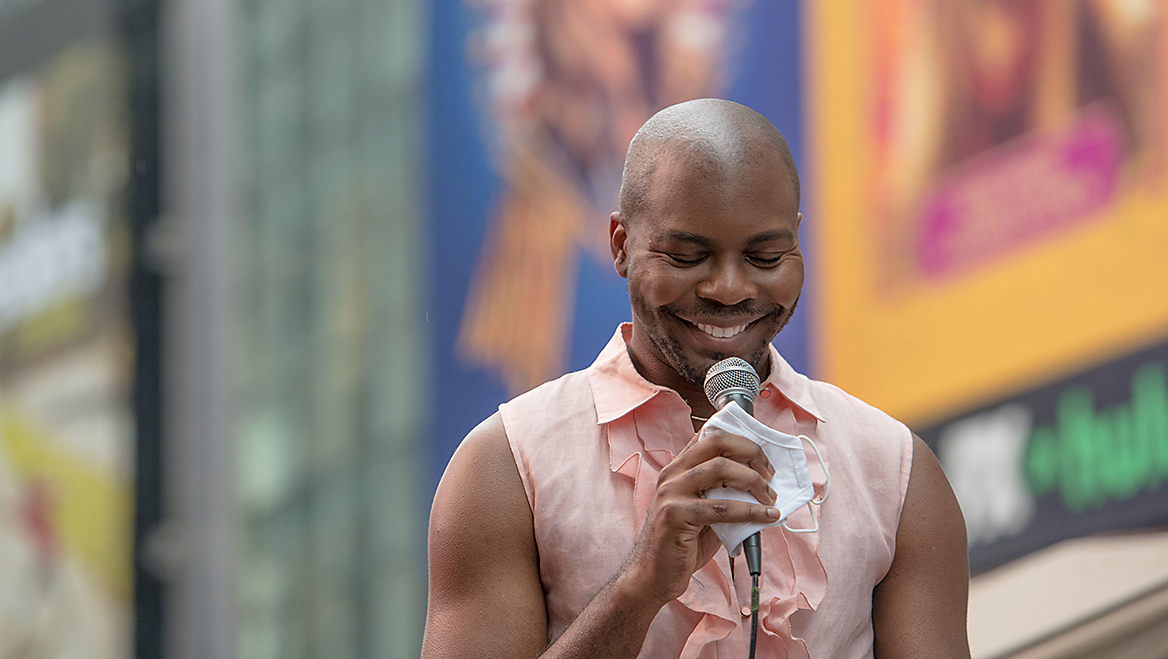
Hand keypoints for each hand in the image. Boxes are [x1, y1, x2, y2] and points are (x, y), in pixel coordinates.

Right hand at [617, 426, 779, 606]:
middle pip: (716, 443)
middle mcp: (671, 475)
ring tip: (771, 497)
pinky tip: (766, 516)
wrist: (649, 576)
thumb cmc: (678, 545)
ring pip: (720, 469)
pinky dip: (751, 510)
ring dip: (753, 481)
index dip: (739, 439)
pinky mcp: (676, 515)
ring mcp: (671, 493)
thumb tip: (760, 489)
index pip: (708, 436)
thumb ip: (721, 495)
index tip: (762, 454)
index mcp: (676, 469)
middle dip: (750, 452)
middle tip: (770, 472)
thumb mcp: (701, 512)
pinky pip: (722, 507)